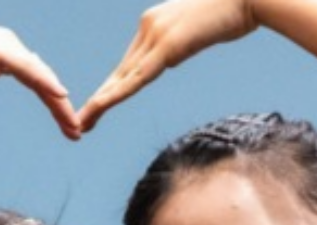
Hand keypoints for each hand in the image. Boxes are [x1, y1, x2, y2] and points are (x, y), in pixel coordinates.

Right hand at [0, 12, 80, 138]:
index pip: (36, 81)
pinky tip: (62, 96)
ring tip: (74, 126)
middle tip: (77, 133)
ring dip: (59, 104)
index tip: (65, 127)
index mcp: (5, 52)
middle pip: (44, 81)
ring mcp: (6, 46)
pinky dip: (46, 83)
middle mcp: (11, 46)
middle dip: (61, 109)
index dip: (52, 104)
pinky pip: (28, 70)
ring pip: (41, 78)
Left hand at [77, 0, 256, 132]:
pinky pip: (138, 77)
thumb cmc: (234, 10)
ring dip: (101, 102)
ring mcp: (156, 35)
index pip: (130, 62)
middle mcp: (148, 27)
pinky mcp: (168, 46)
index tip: (100, 103)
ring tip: (83, 122)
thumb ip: (182, 39)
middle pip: (120, 71)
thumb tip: (177, 51)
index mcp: (154, 22)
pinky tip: (100, 106)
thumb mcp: (200, 29)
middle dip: (101, 98)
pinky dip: (117, 94)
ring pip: (123, 77)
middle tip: (81, 120)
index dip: (114, 85)